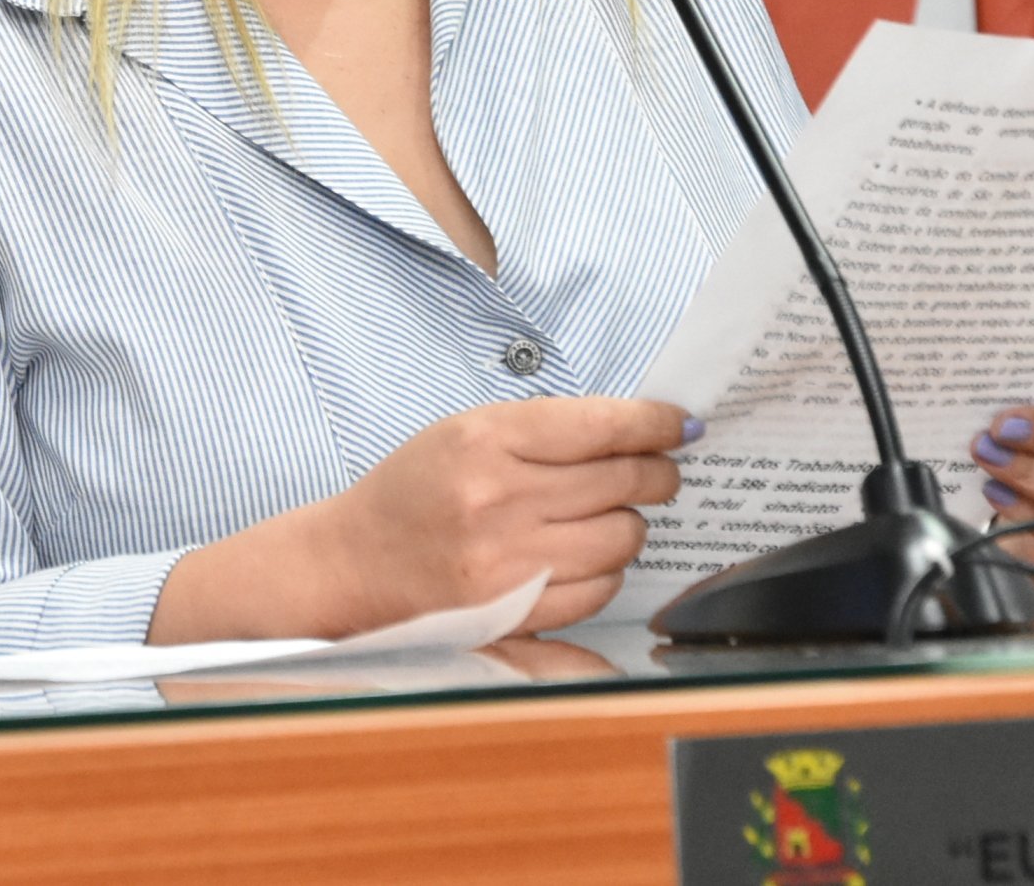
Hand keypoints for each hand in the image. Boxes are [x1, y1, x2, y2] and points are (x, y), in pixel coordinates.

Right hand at [148, 397, 692, 643]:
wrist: (353, 564)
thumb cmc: (411, 492)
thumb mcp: (462, 433)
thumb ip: (541, 431)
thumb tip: (632, 433)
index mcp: (484, 440)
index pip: (600, 426)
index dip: (655, 423)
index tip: (680, 424)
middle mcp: (500, 499)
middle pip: (624, 480)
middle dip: (656, 472)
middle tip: (658, 470)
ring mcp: (510, 561)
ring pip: (623, 536)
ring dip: (629, 523)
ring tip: (608, 515)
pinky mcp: (518, 611)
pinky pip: (602, 588)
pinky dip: (606, 570)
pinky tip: (583, 556)